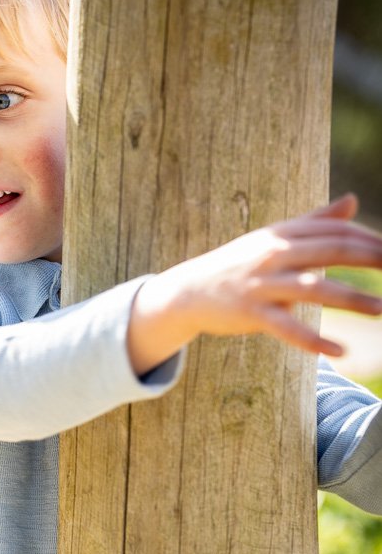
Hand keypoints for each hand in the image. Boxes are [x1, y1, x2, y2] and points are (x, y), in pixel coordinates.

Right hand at [128, 194, 381, 374]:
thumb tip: (353, 200)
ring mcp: (263, 284)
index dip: (370, 240)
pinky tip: (339, 352)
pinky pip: (288, 328)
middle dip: (372, 259)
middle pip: (333, 251)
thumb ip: (315, 221)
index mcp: (283, 233)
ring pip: (316, 289)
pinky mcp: (252, 313)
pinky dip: (314, 341)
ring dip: (353, 299)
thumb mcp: (273, 238)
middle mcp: (275, 254)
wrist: (189, 291)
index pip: (336, 231)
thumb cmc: (239, 264)